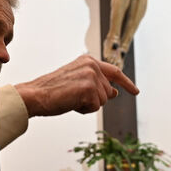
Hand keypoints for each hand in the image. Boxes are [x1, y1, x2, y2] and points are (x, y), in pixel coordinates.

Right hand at [15, 55, 138, 116]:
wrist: (35, 95)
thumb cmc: (53, 92)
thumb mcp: (78, 85)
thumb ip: (97, 85)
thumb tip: (115, 92)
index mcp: (88, 61)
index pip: (114, 72)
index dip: (126, 83)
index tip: (135, 91)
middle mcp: (92, 65)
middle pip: (108, 92)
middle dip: (95, 100)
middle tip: (73, 97)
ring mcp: (91, 75)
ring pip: (103, 100)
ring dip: (89, 105)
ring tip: (71, 99)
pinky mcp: (89, 88)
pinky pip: (96, 107)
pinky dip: (84, 109)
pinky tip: (71, 103)